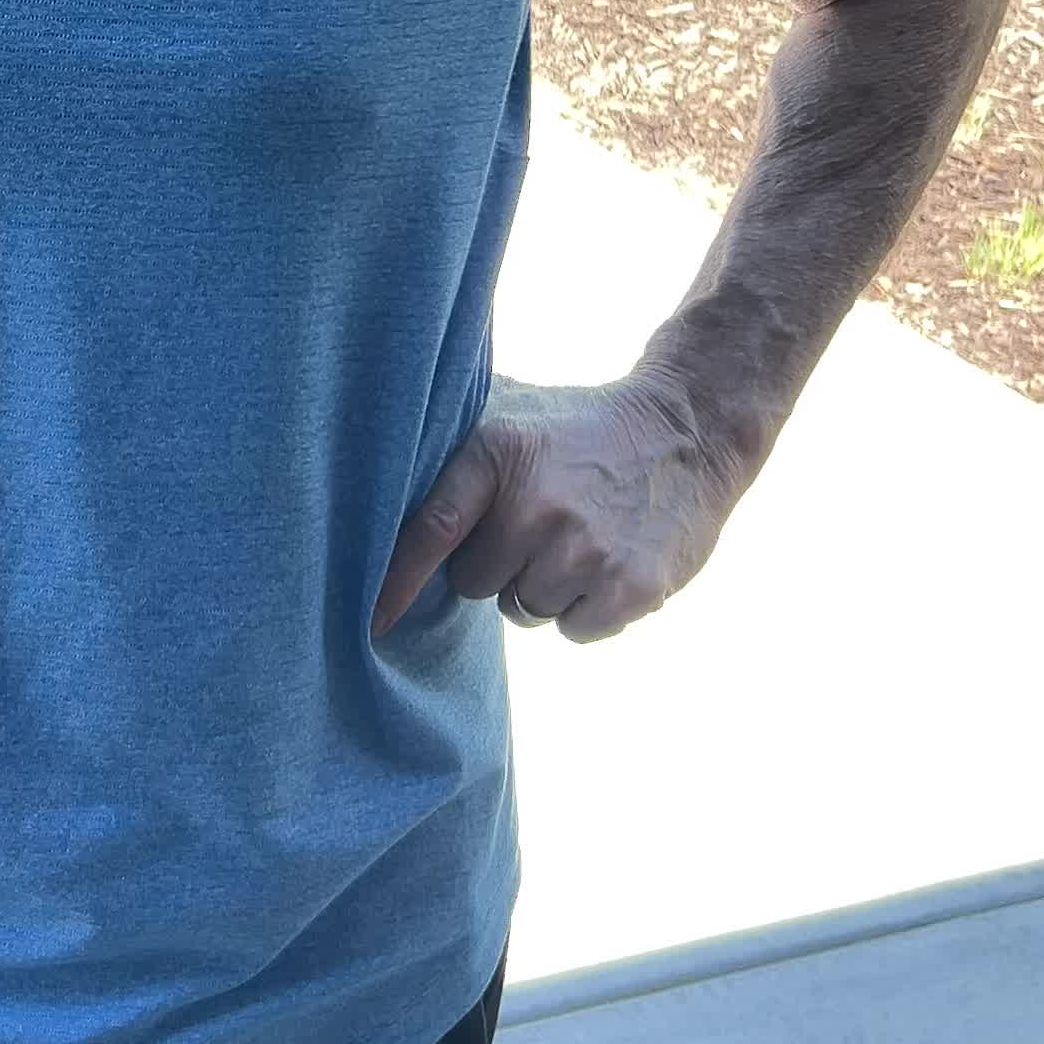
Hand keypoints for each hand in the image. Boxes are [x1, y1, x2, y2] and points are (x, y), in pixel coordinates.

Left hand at [370, 373, 741, 648]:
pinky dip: (586, 610)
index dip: (395, 581)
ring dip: (542, 587)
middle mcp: (537, 504)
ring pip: (525, 611)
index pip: (431, 529)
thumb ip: (446, 437)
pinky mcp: (631, 587)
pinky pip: (574, 631)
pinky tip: (606, 562)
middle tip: (536, 524)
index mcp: (498, 455)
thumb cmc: (577, 429)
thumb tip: (355, 452)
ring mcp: (586, 549)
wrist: (689, 431)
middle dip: (495, 565)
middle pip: (473, 584)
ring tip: (575, 537)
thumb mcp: (511, 411)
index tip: (369, 624)